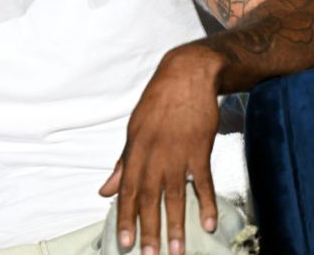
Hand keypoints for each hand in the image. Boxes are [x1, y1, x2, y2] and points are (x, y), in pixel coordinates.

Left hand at [99, 46, 222, 254]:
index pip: (127, 190)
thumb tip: (105, 190)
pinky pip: (204, 181)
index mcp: (135, 150)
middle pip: (149, 197)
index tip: (124, 243)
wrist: (186, 76)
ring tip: (177, 251)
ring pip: (175, 195)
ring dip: (176, 225)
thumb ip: (122, 163)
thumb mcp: (134, 130)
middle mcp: (154, 154)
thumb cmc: (158, 103)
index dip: (125, 218)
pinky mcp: (200, 149)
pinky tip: (208, 223)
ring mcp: (178, 153)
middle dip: (148, 230)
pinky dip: (207, 202)